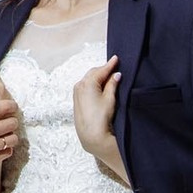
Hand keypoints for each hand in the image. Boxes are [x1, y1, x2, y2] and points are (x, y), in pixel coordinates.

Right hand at [0, 68, 20, 171]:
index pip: (4, 107)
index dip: (12, 105)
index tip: (12, 106)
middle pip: (12, 123)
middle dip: (12, 119)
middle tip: (8, 119)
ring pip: (12, 139)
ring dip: (11, 134)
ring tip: (5, 132)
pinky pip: (7, 152)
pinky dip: (6, 148)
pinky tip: (0, 143)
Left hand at [72, 56, 127, 183]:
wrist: (91, 134)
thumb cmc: (101, 117)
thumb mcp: (110, 99)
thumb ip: (113, 84)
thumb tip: (116, 75)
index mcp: (88, 82)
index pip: (101, 70)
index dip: (110, 64)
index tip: (116, 58)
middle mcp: (80, 85)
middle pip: (94, 73)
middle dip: (104, 71)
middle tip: (115, 68)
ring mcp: (77, 92)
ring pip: (89, 80)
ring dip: (98, 77)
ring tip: (109, 77)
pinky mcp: (77, 100)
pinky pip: (85, 87)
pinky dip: (93, 84)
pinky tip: (100, 87)